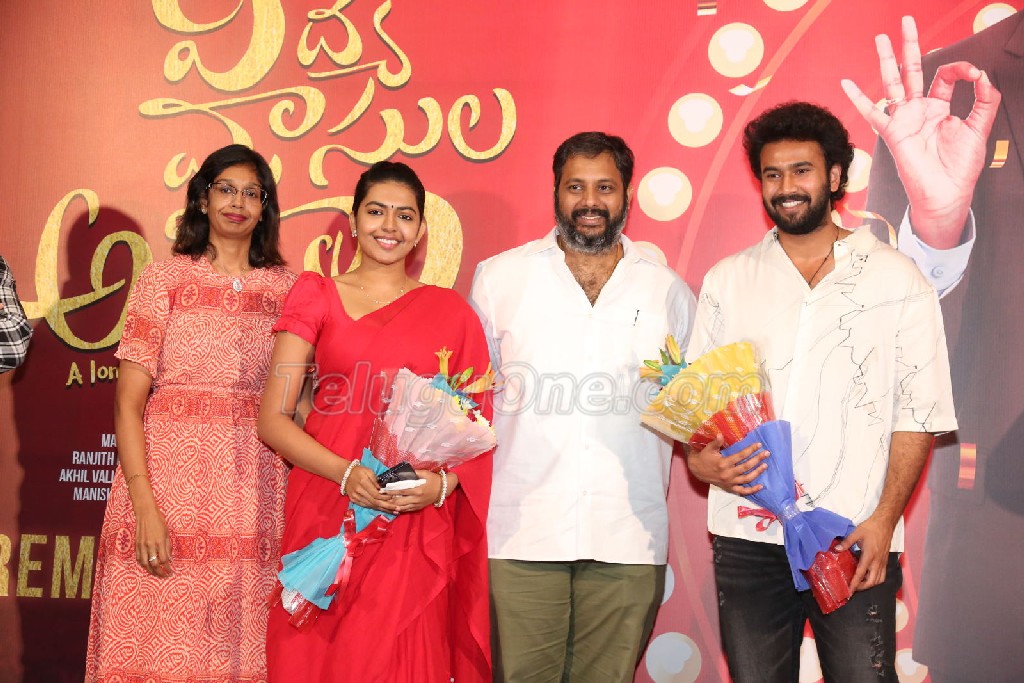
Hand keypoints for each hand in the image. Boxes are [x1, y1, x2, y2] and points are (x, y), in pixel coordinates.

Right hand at [135, 504, 172, 577]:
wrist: (145, 513)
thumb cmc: (158, 521)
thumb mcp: (166, 533)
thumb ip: (168, 546)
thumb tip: (169, 559)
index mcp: (159, 542)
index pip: (164, 559)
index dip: (168, 567)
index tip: (171, 571)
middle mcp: (150, 545)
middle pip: (154, 564)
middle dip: (160, 572)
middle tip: (164, 576)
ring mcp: (142, 545)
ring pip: (145, 564)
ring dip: (151, 571)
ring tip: (156, 574)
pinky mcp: (136, 545)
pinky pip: (139, 558)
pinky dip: (143, 565)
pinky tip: (147, 567)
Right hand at [344, 465, 398, 513]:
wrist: (345, 474)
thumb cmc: (360, 471)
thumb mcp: (369, 472)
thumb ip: (376, 481)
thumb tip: (383, 490)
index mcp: (363, 482)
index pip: (376, 494)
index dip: (385, 497)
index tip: (393, 498)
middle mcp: (359, 491)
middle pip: (374, 502)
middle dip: (387, 506)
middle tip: (397, 509)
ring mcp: (356, 497)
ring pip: (371, 505)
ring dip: (383, 509)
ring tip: (393, 511)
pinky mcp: (354, 500)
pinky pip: (367, 506)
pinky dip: (376, 508)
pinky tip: (383, 509)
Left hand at [381, 470, 457, 513]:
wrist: (443, 489)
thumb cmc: (434, 479)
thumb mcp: (424, 473)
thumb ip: (413, 472)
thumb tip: (403, 471)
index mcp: (417, 490)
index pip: (400, 491)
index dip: (390, 492)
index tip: (382, 490)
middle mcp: (416, 499)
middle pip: (399, 502)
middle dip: (389, 500)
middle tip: (381, 498)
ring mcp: (417, 504)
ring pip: (402, 508)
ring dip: (393, 506)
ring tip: (385, 503)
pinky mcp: (419, 507)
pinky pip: (407, 510)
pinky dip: (400, 509)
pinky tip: (394, 508)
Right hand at [685, 436, 767, 495]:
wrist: (697, 471)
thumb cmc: (704, 457)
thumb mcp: (708, 449)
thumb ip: (716, 442)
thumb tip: (720, 434)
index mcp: (723, 463)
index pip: (740, 456)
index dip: (750, 450)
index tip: (759, 445)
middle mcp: (727, 474)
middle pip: (746, 467)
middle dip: (758, 459)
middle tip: (767, 453)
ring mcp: (729, 482)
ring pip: (747, 479)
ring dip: (757, 472)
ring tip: (765, 465)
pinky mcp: (729, 487)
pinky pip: (742, 491)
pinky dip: (752, 490)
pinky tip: (761, 486)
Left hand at [836, 515, 896, 591]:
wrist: (885, 523)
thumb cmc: (870, 527)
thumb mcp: (856, 533)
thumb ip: (846, 543)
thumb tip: (836, 550)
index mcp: (869, 556)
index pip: (861, 574)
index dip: (854, 584)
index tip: (849, 592)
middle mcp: (877, 562)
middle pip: (872, 581)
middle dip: (862, 587)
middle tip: (853, 588)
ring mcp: (883, 562)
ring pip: (879, 580)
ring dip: (870, 584)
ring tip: (860, 583)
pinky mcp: (886, 560)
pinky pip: (882, 574)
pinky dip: (876, 579)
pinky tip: (868, 576)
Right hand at [841, 15, 1000, 248]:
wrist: (946, 194)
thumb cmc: (960, 167)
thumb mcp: (980, 126)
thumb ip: (985, 99)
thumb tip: (982, 74)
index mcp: (939, 108)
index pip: (944, 75)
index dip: (960, 68)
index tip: (972, 73)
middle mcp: (918, 111)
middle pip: (912, 70)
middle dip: (910, 46)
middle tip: (907, 21)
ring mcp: (904, 120)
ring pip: (893, 83)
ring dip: (887, 60)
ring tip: (881, 37)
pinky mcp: (893, 132)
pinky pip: (873, 112)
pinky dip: (859, 98)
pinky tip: (846, 83)